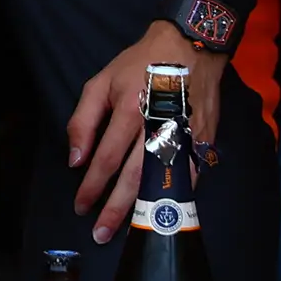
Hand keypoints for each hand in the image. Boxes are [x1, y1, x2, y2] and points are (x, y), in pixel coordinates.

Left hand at [66, 22, 223, 243]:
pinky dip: (176, 197)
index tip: (80, 206)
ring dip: (144, 209)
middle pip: (134, 178)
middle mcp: (156, 126)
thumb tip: (77, 159)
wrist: (189, 47)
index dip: (92, 186)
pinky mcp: (203, 140)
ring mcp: (183, 135)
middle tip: (100, 233)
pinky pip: (189, 176)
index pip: (107, 158)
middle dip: (115, 209)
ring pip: (161, 181)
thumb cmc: (139, 63)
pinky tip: (164, 212)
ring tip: (129, 231)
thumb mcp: (101, 81)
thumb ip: (83, 120)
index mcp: (129, 110)